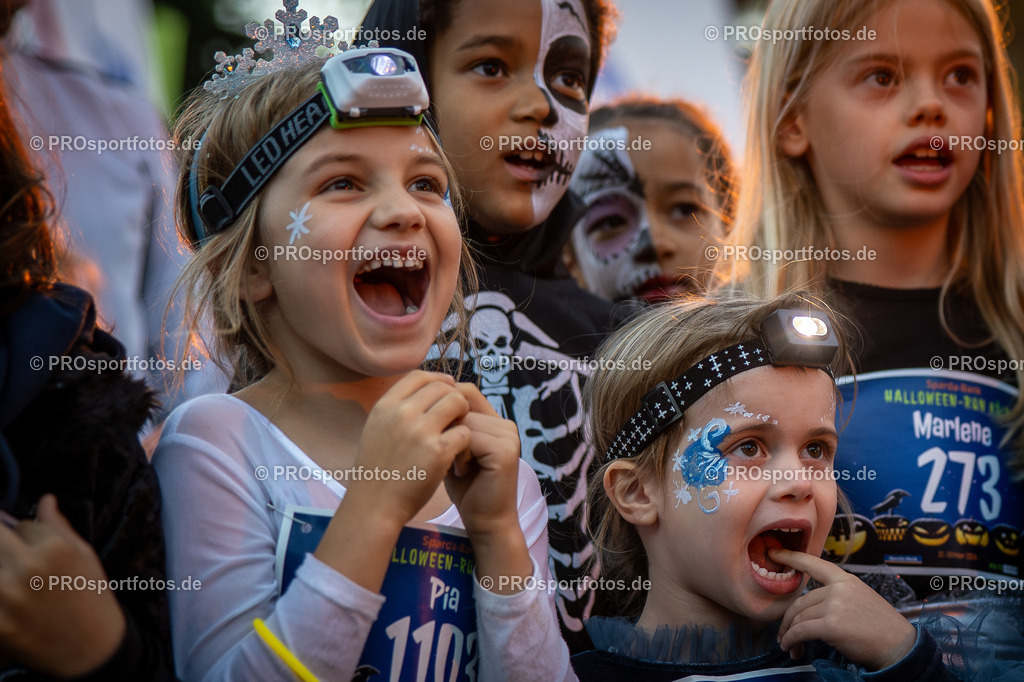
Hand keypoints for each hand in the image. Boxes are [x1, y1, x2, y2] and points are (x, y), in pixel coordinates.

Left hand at [0, 495, 125, 676]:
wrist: (91, 649)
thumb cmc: (91, 596)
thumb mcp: (84, 555)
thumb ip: (58, 526)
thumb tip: (45, 499)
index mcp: (54, 548)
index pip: (20, 525)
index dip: (25, 533)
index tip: (34, 544)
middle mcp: (27, 569)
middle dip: (5, 543)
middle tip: (19, 559)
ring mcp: (7, 598)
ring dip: (3, 567)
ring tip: (21, 579)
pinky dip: (2, 594)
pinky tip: (19, 600)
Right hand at [316, 371, 471, 591]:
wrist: (374, 507)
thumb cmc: (378, 472)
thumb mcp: (377, 430)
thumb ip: (396, 411)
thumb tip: (423, 391)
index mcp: (385, 406)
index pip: (418, 376)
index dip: (438, 379)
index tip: (448, 387)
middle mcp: (402, 413)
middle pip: (441, 387)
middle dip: (454, 398)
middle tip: (459, 416)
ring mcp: (420, 431)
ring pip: (457, 403)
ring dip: (464, 416)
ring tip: (460, 435)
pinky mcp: (438, 451)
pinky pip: (465, 432)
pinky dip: (466, 444)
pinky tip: (459, 457)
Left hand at [444, 383, 521, 535]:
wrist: (485, 521)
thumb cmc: (465, 487)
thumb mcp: (453, 450)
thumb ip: (448, 426)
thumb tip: (423, 401)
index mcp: (495, 421)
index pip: (466, 392)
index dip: (444, 404)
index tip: (429, 427)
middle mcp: (505, 424)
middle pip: (463, 405)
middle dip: (445, 428)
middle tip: (443, 455)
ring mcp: (508, 436)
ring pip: (464, 421)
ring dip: (450, 443)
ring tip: (454, 466)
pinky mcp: (505, 450)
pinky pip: (469, 438)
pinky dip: (458, 454)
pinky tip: (460, 472)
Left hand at [773, 548, 915, 670]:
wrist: (900, 646)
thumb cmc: (881, 627)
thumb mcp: (860, 599)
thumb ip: (837, 595)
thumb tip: (810, 606)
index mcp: (845, 579)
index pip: (813, 564)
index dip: (791, 557)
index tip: (774, 553)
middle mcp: (838, 589)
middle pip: (800, 601)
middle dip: (787, 619)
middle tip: (783, 633)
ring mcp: (834, 606)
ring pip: (799, 618)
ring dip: (790, 634)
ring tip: (789, 645)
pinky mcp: (831, 625)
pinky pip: (801, 632)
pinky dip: (791, 641)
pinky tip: (791, 648)